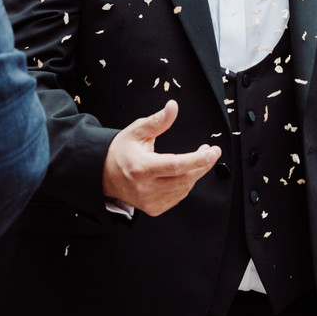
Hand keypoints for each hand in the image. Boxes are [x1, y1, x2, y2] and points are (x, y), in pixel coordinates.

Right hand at [102, 100, 220, 216]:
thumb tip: (173, 107)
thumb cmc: (121, 151)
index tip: (212, 152)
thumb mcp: (137, 130)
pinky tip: (186, 172)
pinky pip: (178, 197)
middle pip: (184, 179)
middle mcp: (146, 187)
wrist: (105, 174)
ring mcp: (149, 201)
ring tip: (200, 158)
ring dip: (196, 173)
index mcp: (142, 168)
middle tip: (212, 152)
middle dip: (203, 165)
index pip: (175, 165)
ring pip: (184, 189)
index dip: (197, 160)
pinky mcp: (153, 208)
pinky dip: (186, 184)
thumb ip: (158, 120)